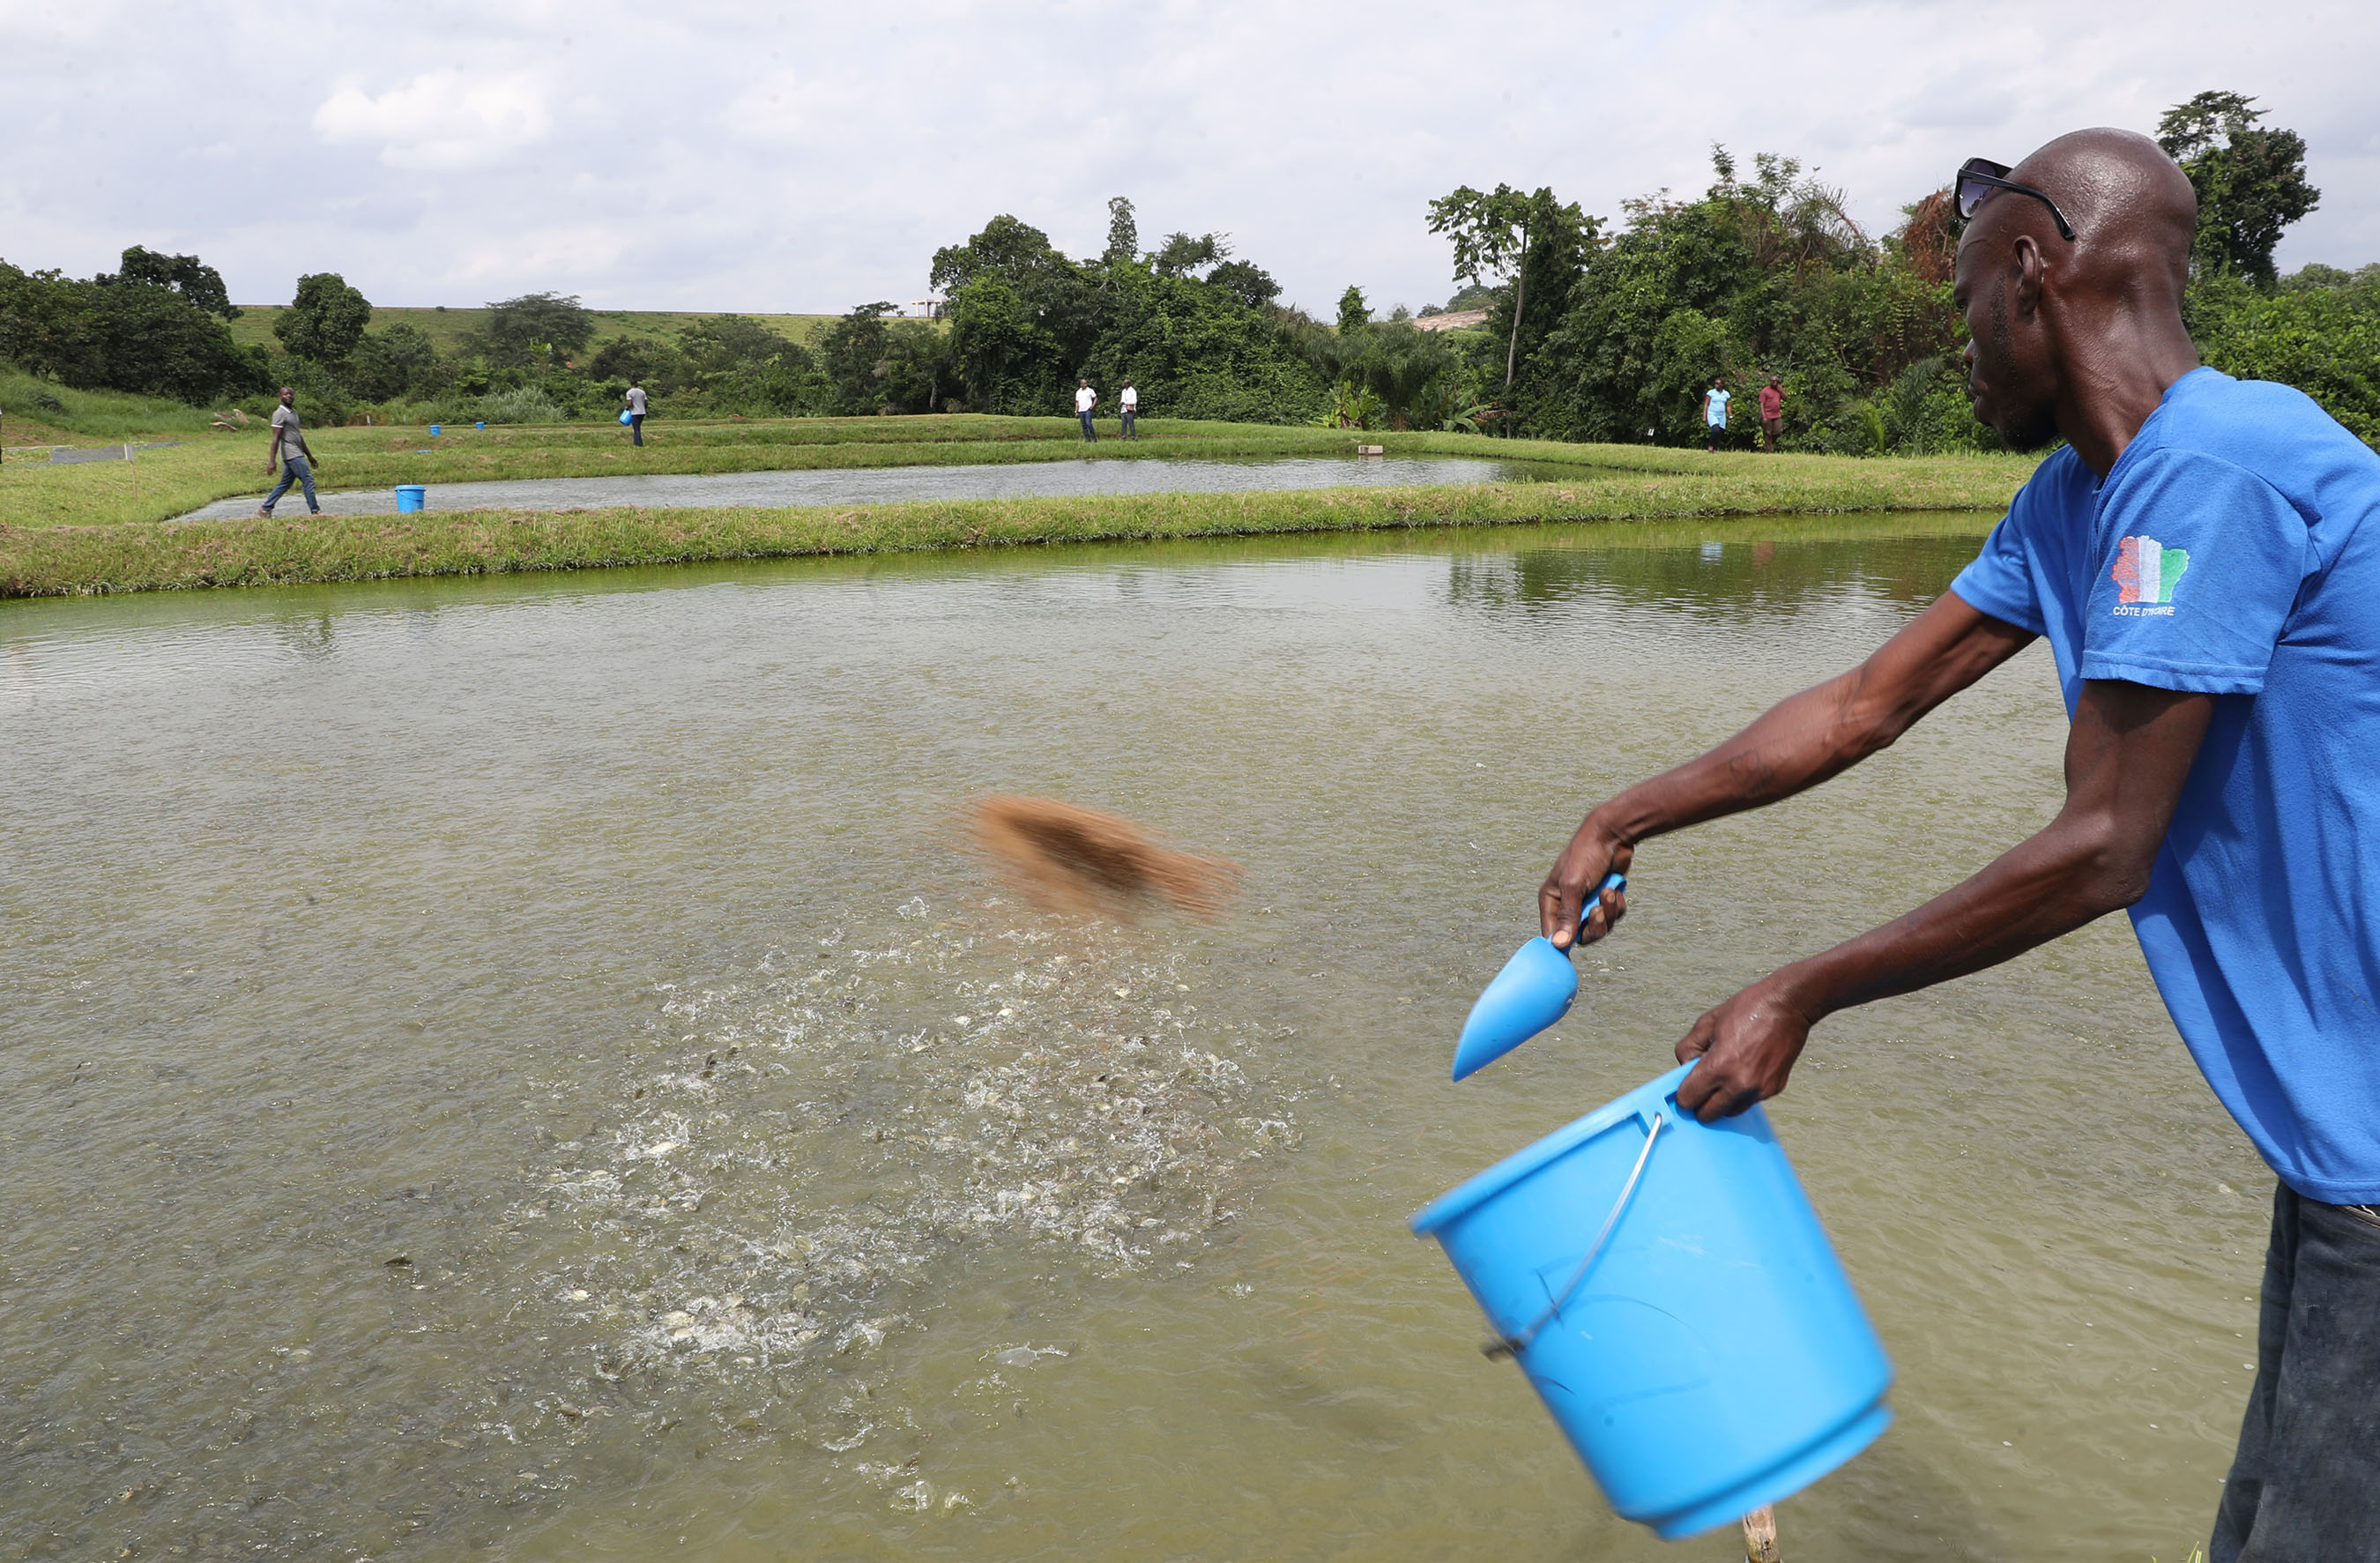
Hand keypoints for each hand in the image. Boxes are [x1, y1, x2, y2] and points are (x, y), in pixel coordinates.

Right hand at [1538, 819, 1632, 949]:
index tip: (1569, 958)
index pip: (1552, 933)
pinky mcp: (1605, 900)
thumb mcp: (1574, 885)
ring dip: (1608, 913)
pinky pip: (1613, 917)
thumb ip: (1568, 916)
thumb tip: (1559, 945)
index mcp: (1551, 900)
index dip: (1562, 945)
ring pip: (1599, 927)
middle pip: (1580, 935)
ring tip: (1609, 892)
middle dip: (1594, 925)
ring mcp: (1587, 902)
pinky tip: (1615, 889)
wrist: (1612, 835)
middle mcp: (1567, 904)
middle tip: (1598, 911)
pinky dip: (1617, 906)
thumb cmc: (1586, 855)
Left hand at [1673, 976, 1813, 1120]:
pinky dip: (1742, 1092)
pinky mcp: (1773, 1089)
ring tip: (1727, 1073)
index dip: (1684, 1092)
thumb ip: (1687, 1049)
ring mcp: (1759, 1090)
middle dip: (1701, 1102)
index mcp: (1719, 1066)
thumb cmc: (1747, 1009)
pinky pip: (1749, 1101)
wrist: (1788, 1005)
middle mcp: (1740, 1084)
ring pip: (1729, 1112)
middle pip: (1708, 1115)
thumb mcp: (1706, 1022)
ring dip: (1723, 1100)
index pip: (1688, 1100)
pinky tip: (1745, 1069)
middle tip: (1703, 1084)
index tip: (1688, 1084)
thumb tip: (1686, 1069)